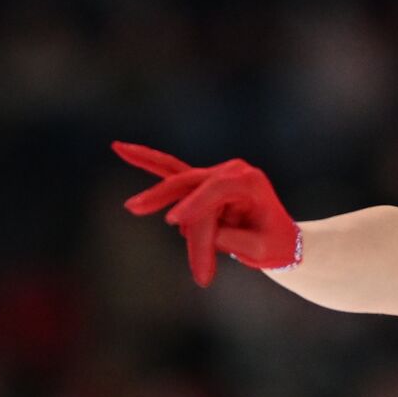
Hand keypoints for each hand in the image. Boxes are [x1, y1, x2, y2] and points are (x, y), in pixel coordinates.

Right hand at [112, 141, 299, 286]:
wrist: (278, 240)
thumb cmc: (274, 245)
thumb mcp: (262, 250)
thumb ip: (235, 241)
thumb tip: (208, 234)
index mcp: (250, 181)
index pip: (217, 190)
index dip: (195, 205)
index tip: (173, 221)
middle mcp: (232, 171)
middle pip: (193, 188)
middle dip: (178, 213)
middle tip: (136, 212)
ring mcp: (215, 174)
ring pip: (178, 189)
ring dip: (165, 208)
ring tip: (157, 228)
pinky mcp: (200, 184)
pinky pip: (169, 171)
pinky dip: (145, 160)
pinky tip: (119, 146)